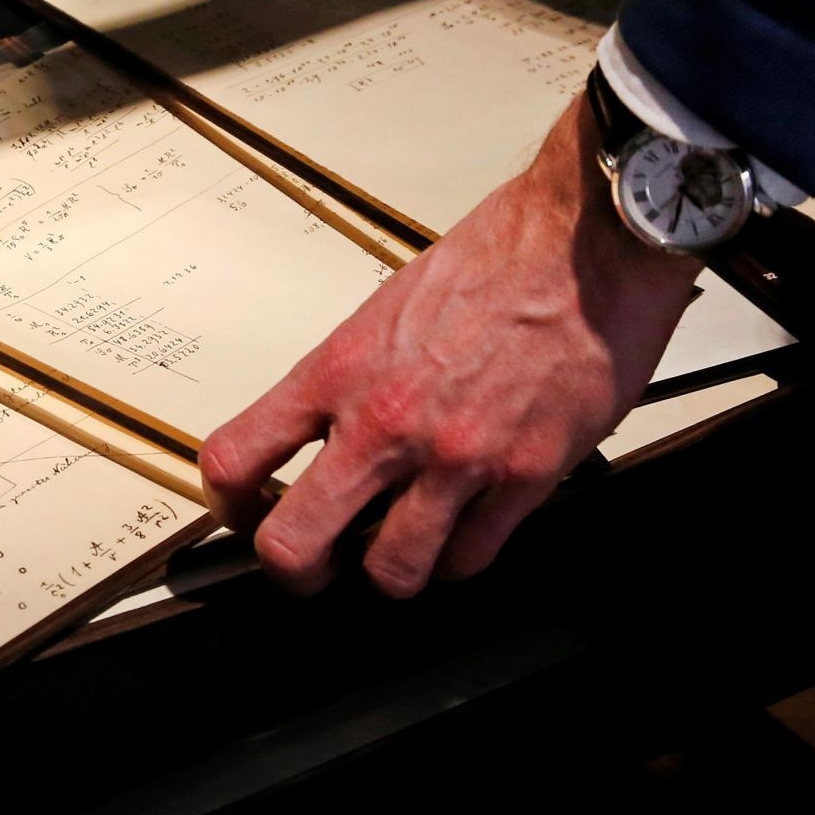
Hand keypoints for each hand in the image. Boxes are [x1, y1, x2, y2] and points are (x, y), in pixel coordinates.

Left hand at [198, 100, 700, 598]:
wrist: (586, 242)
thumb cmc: (499, 258)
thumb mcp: (388, 308)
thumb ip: (354, 378)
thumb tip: (332, 431)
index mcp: (340, 370)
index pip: (237, 458)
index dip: (229, 505)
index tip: (245, 513)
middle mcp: (386, 421)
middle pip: (295, 546)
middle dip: (299, 572)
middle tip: (318, 564)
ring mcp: (454, 457)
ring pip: (392, 572)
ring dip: (393, 569)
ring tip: (404, 548)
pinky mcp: (524, 476)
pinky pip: (471, 557)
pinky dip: (462, 555)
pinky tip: (466, 529)